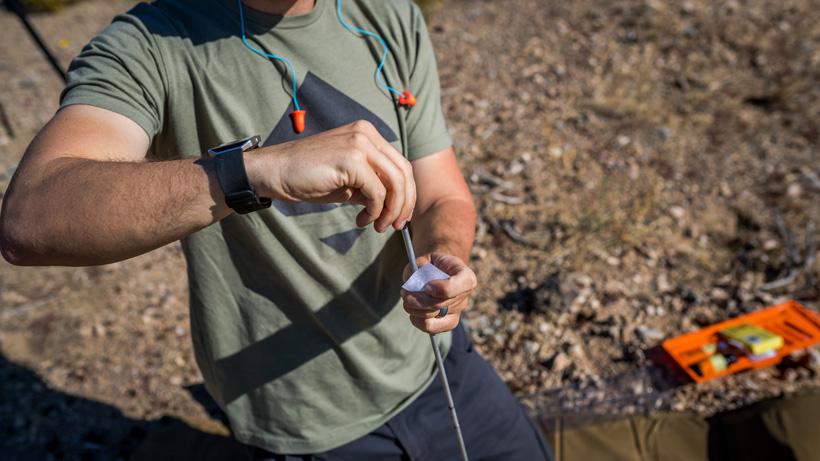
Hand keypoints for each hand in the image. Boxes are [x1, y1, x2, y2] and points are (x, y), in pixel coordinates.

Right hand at [245, 120, 414, 231]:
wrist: (275, 172)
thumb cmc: (307, 177)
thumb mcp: (347, 181)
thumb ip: (371, 187)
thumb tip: (393, 206)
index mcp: (367, 134)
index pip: (400, 164)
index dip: (406, 193)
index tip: (400, 216)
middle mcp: (366, 134)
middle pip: (403, 172)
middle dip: (404, 203)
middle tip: (397, 226)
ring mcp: (360, 143)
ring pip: (395, 182)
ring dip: (392, 210)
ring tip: (378, 226)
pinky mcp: (352, 159)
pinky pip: (377, 192)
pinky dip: (374, 211)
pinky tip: (362, 219)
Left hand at [401, 252, 476, 333]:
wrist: (438, 269)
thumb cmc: (431, 263)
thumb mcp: (426, 259)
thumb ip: (420, 269)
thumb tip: (414, 287)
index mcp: (466, 276)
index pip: (459, 286)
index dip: (440, 289)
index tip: (427, 287)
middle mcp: (465, 296)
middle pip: (440, 304)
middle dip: (418, 300)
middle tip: (404, 293)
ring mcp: (458, 311)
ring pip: (432, 316)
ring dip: (414, 309)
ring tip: (406, 299)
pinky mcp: (448, 322)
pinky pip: (431, 327)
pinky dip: (417, 320)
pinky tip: (412, 311)